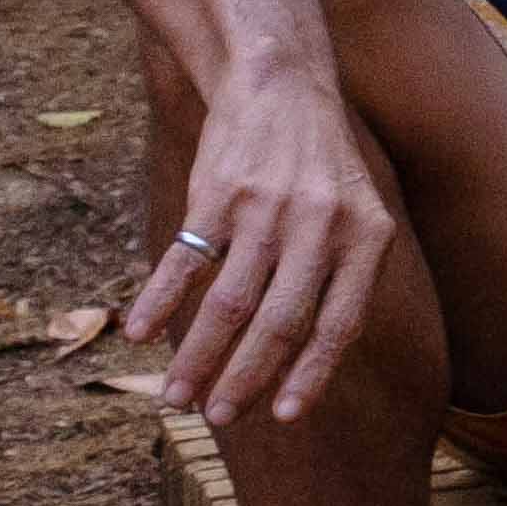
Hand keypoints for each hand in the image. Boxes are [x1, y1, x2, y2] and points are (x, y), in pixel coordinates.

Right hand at [131, 79, 411, 427]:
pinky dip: (160, 301)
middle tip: (215, 420)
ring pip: (228, 302)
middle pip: (279, 321)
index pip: (340, 323)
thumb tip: (309, 367)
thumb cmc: (321, 170)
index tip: (284, 418)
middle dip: (244, 379)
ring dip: (197, 357)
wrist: (282, 86)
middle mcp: (321, 227)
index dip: (311, 374)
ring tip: (176, 397)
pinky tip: (140, 334)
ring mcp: (267, 209)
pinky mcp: (218, 192)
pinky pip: (185, 260)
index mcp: (367, 239)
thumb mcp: (358, 216)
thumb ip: (343, 280)